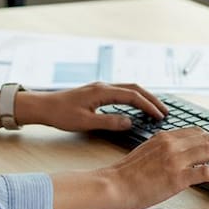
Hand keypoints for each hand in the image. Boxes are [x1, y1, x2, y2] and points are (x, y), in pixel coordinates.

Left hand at [14, 81, 167, 131]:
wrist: (43, 107)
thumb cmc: (61, 115)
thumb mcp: (86, 122)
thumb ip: (109, 122)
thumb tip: (130, 122)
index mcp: (102, 91)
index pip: (133, 96)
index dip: (148, 106)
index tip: (160, 117)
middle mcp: (104, 86)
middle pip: (135, 88)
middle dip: (152, 99)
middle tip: (165, 112)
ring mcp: (100, 88)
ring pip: (129, 88)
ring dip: (144, 97)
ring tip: (155, 109)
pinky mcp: (97, 92)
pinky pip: (121, 92)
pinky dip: (134, 98)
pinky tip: (136, 107)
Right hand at [105, 127, 208, 208]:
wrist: (114, 185)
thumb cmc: (125, 174)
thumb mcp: (145, 152)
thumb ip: (162, 150)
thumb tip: (174, 155)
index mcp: (163, 137)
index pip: (194, 132)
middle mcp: (171, 144)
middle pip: (206, 139)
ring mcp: (176, 160)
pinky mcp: (178, 178)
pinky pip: (207, 172)